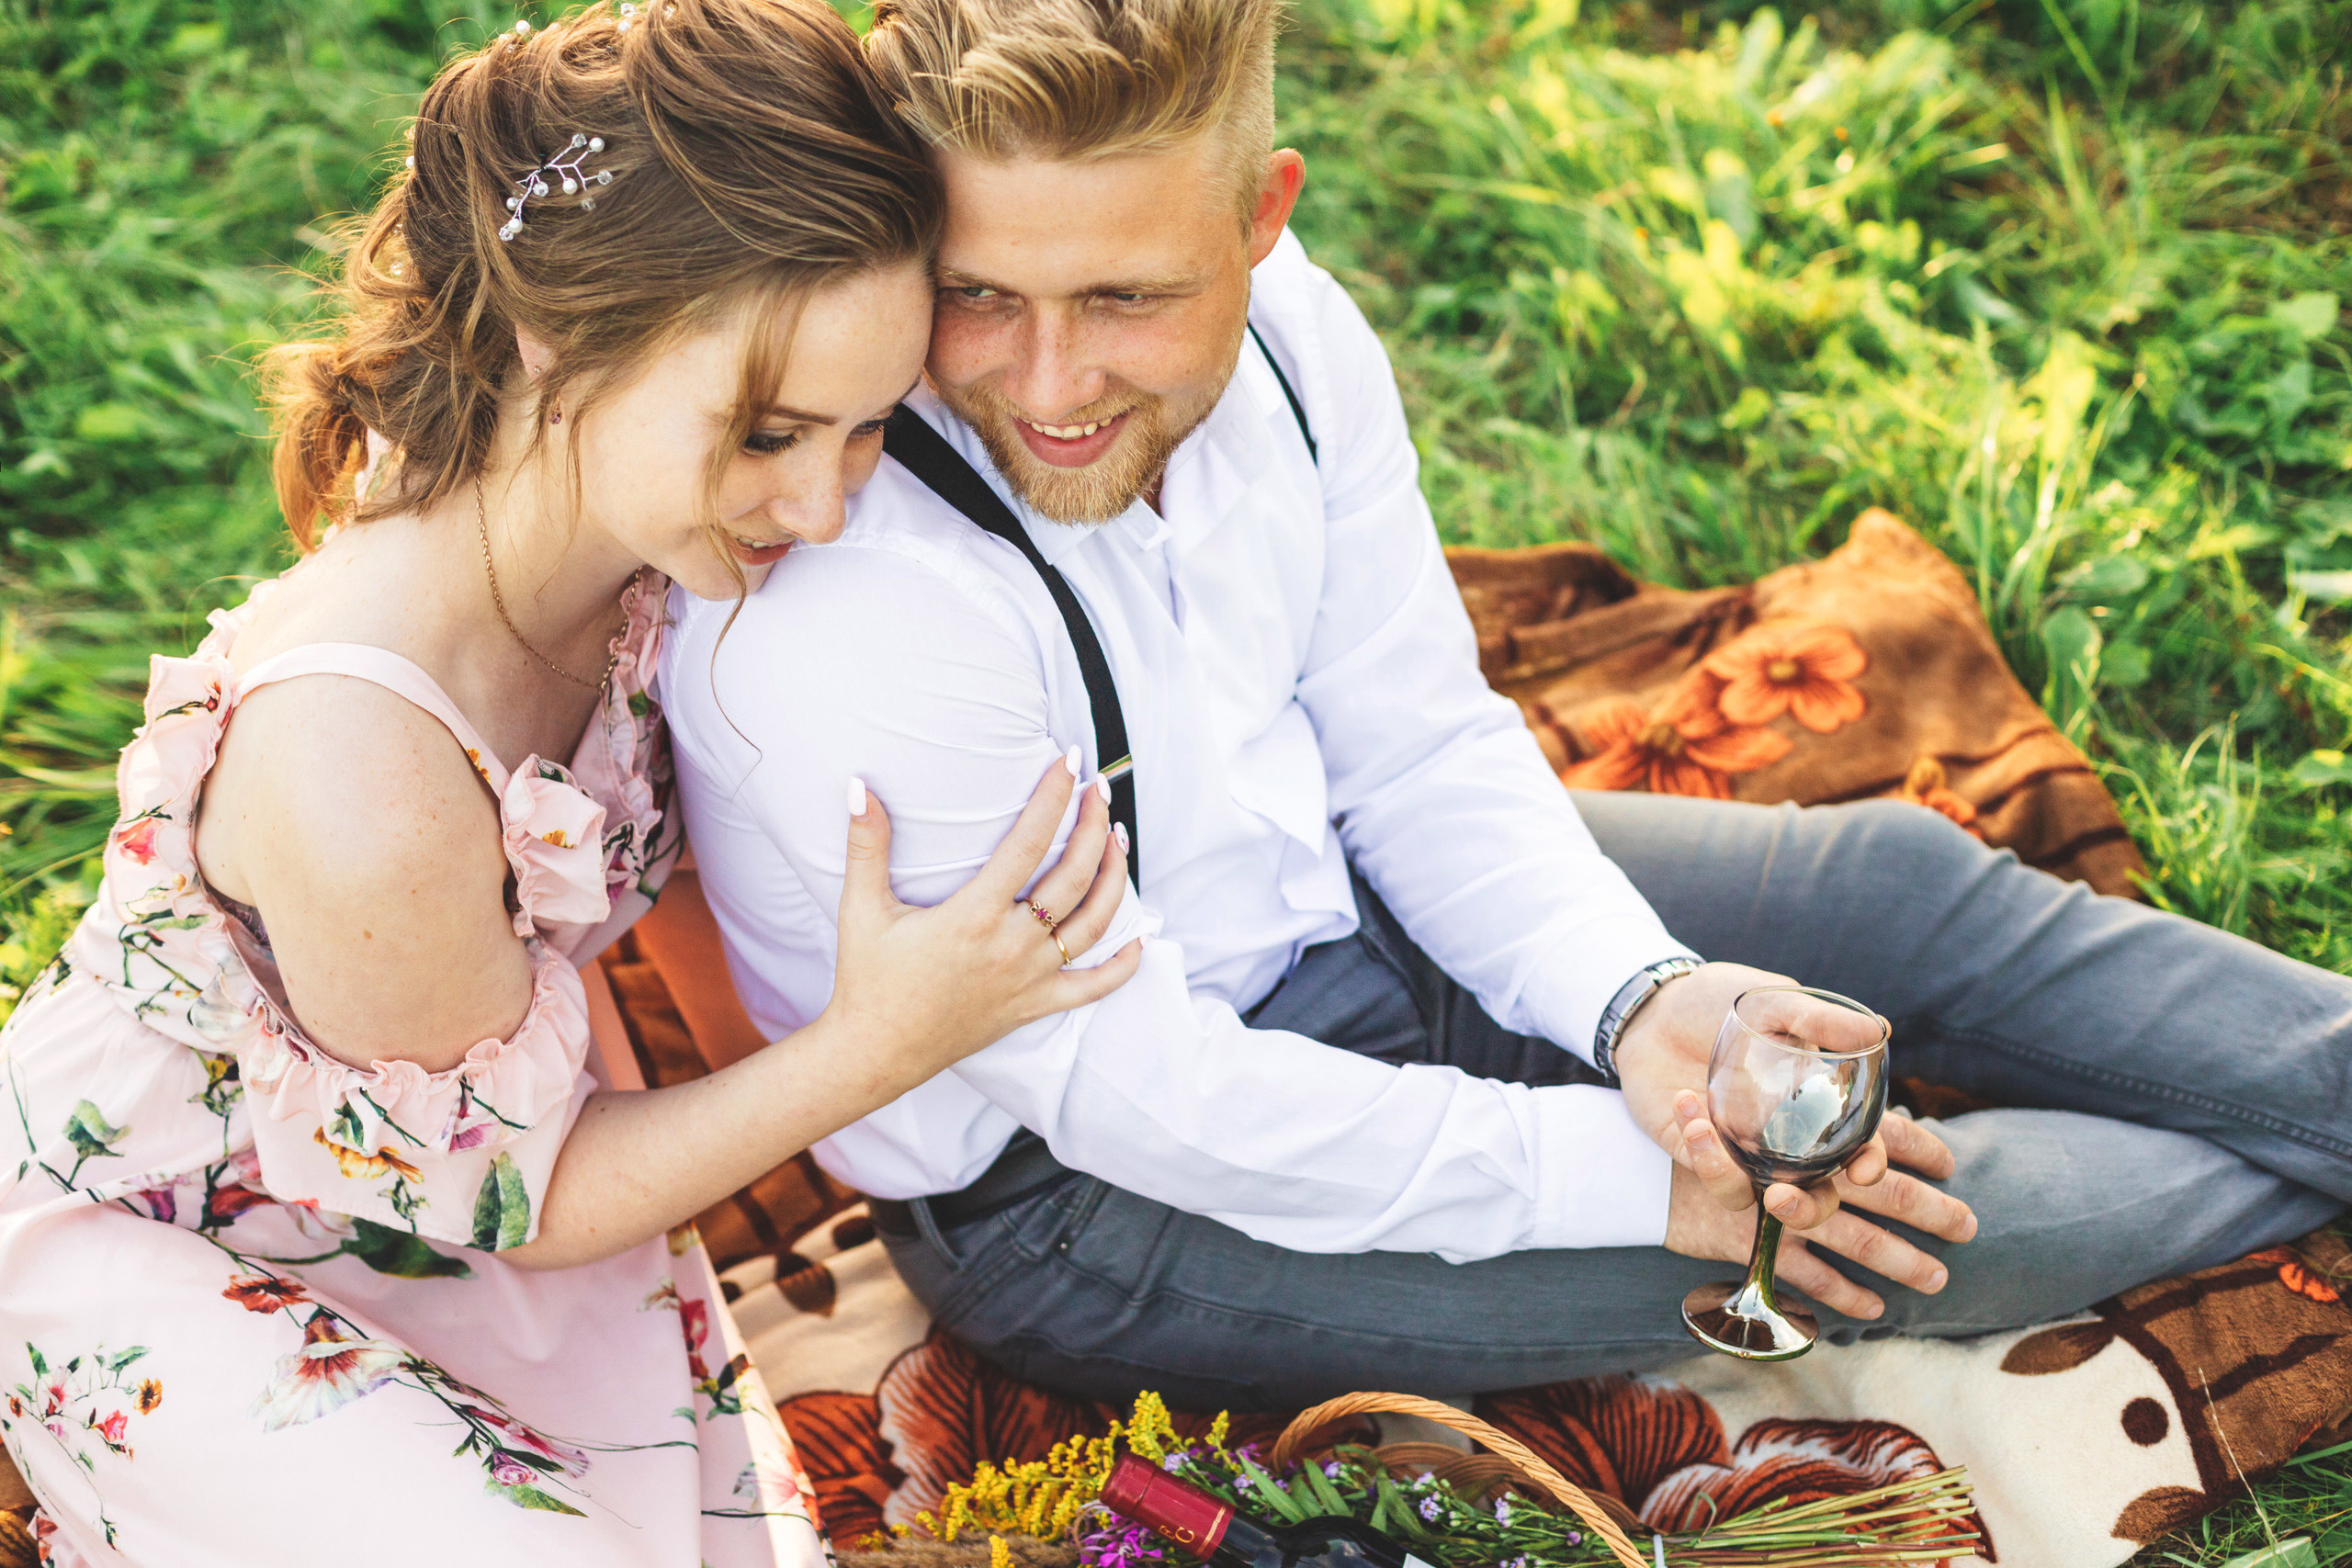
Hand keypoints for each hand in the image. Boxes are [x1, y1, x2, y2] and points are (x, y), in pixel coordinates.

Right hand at [824, 758, 1142, 1071]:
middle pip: (1073, 876)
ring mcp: (1029, 978)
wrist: (875, 1051)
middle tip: (1099, 789)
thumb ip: (866, 845)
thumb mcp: (861, 909)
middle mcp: (1011, 946)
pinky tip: (1138, 938)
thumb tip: (858, 786)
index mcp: (973, 916)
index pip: (1028, 843)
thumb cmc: (868, 979)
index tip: (1069, 762)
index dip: (1053, 798)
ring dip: (1113, 877)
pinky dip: (1122, 965)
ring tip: (1117, 838)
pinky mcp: (1034, 1006)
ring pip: (1093, 923)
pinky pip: (1092, 988)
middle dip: (1093, 826)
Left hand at [1618, 962, 1977, 1316]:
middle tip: (1790, 1202)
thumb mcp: (1774, 1004)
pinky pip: (1721, 1182)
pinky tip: (1689, 1109)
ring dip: (1777, 1206)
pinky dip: (1707, 1157)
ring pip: (1776, 1207)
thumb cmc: (1724, 1003)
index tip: (1864, 1169)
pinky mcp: (1709, 1160)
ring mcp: (1753, 1157)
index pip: (1863, 1150)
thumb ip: (1821, 1022)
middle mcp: (1794, 1144)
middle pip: (1827, 1199)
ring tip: (1764, 1185)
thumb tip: (1880, 1030)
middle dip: (1823, 1217)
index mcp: (1821, 1109)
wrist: (1657, 1011)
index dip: (1872, 1166)